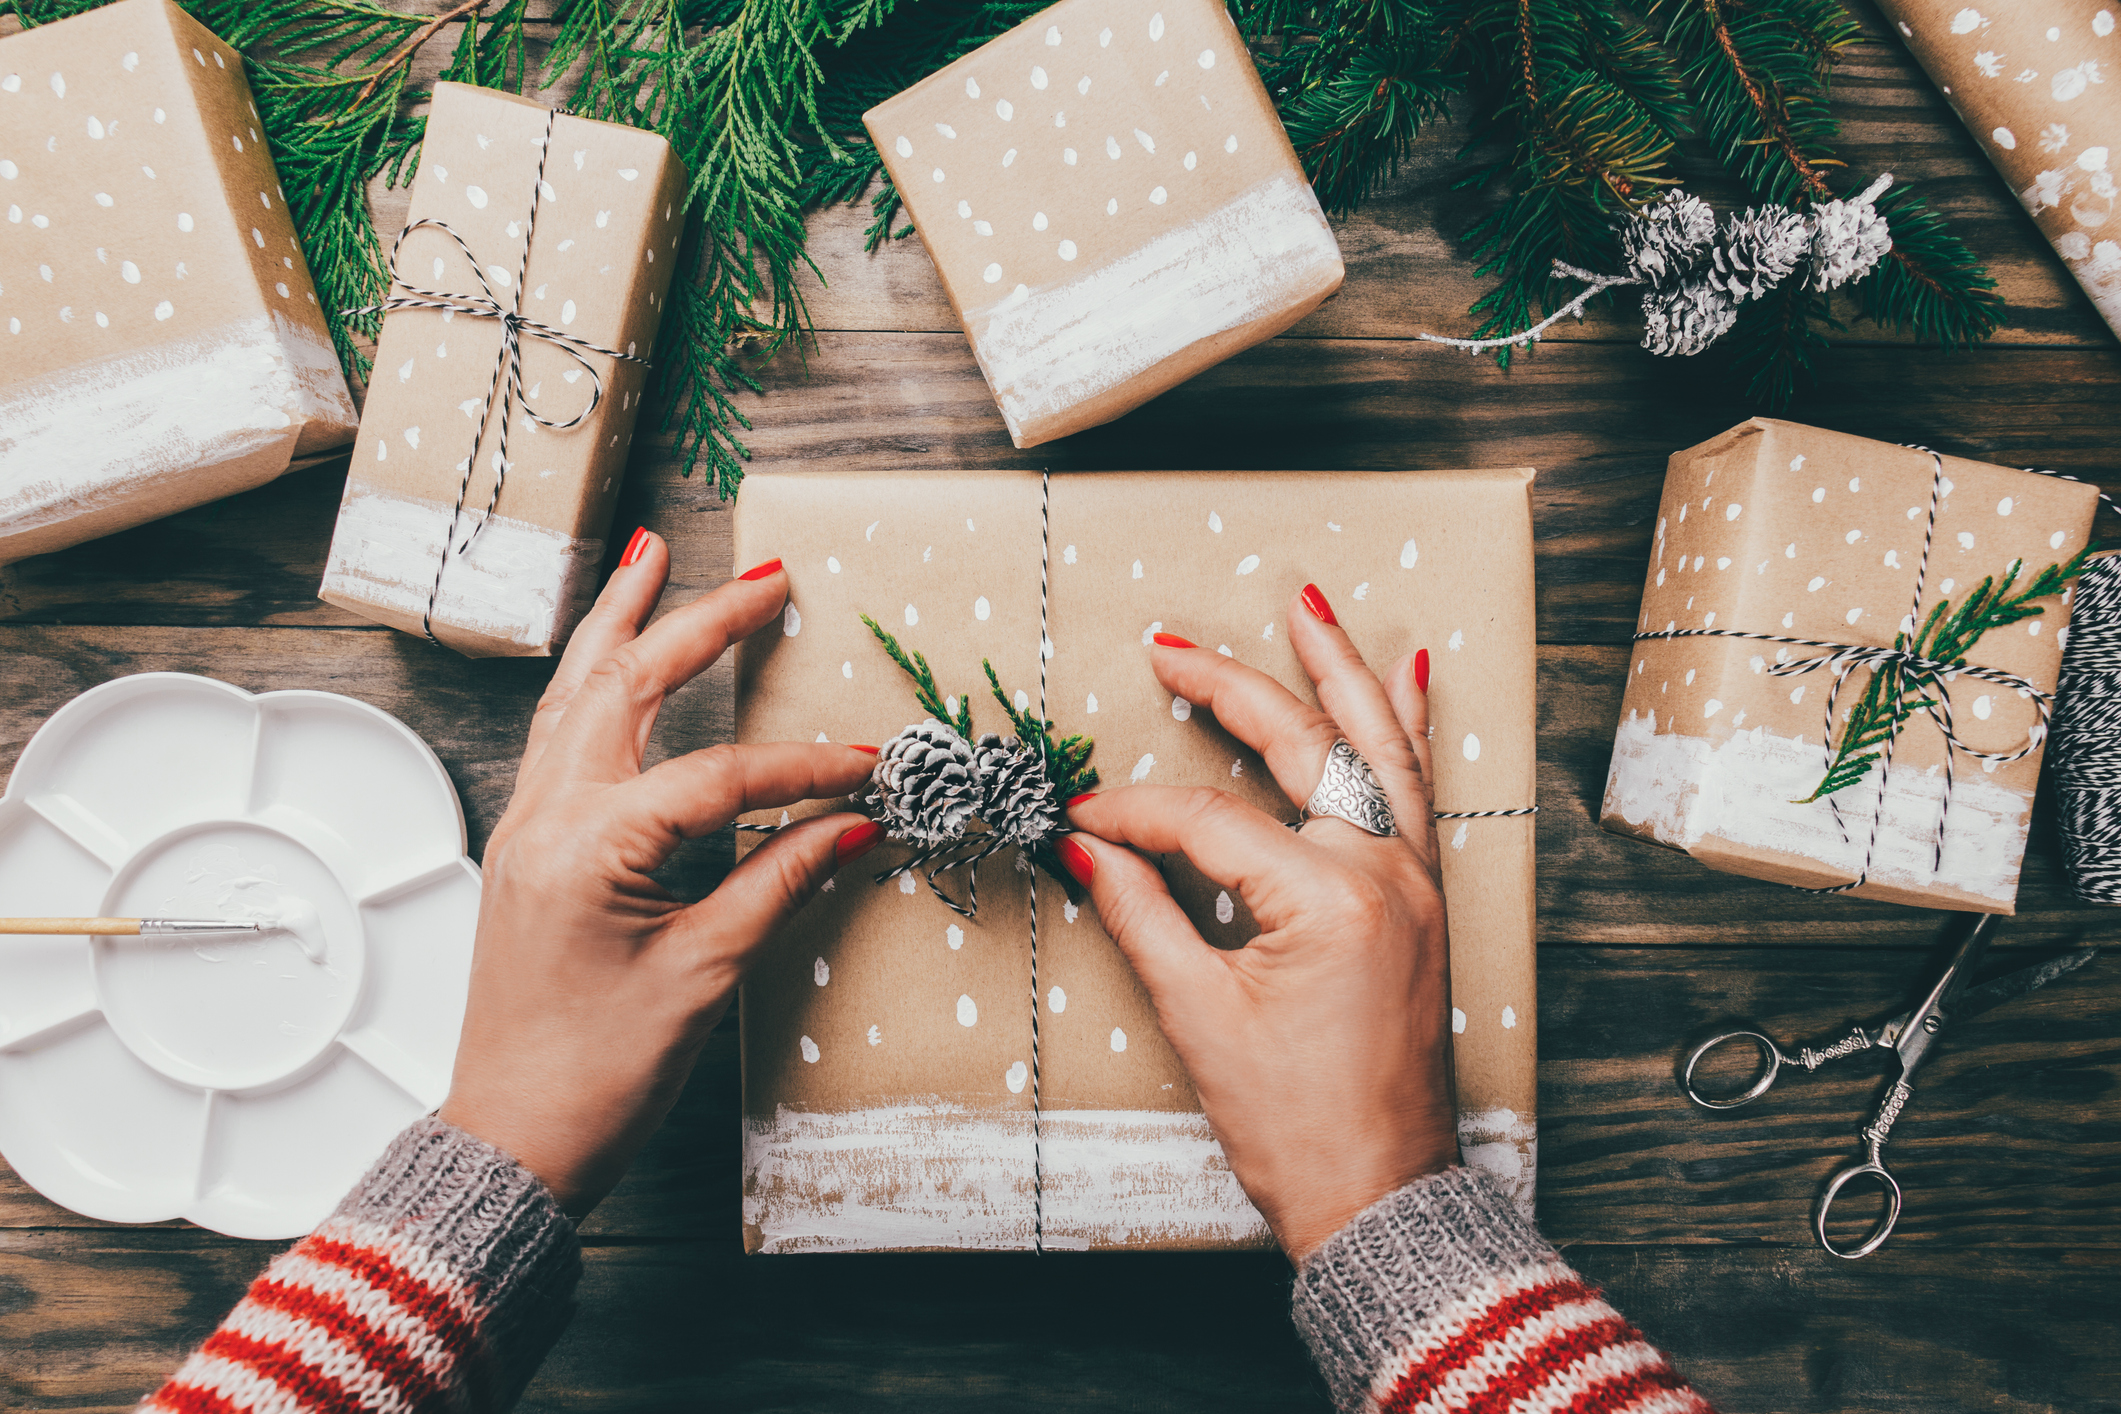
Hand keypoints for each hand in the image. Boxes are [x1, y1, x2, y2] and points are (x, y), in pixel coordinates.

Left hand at [438, 539, 880, 1214]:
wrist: (511, 1139)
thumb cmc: (597, 1073)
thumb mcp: (704, 976)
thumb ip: (780, 884)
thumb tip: (855, 825)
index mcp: (588, 845)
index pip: (719, 777)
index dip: (805, 768)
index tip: (871, 766)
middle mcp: (544, 815)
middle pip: (626, 685)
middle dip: (696, 620)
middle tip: (765, 575)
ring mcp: (525, 825)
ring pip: (574, 693)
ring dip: (620, 623)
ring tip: (648, 557)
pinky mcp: (526, 846)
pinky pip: (558, 733)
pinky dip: (592, 679)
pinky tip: (612, 658)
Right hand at [1058, 587, 1455, 1261]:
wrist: (1382, 1196)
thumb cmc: (1296, 1125)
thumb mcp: (1200, 1016)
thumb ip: (1142, 913)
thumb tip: (1084, 847)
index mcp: (1329, 899)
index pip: (1208, 822)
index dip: (1132, 813)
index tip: (1078, 818)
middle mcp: (1386, 872)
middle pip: (1302, 747)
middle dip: (1230, 687)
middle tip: (1170, 644)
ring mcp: (1416, 881)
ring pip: (1379, 746)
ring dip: (1342, 671)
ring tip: (1309, 605)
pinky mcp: (1424, 900)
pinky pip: (1416, 789)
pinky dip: (1405, 729)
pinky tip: (1409, 676)